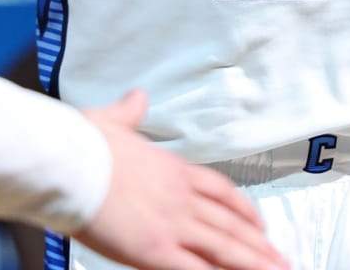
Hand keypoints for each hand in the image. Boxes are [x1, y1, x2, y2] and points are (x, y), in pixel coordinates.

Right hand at [73, 89, 288, 269]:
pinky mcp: (155, 249)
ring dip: (253, 264)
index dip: (245, 211)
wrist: (67, 161)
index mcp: (174, 169)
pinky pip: (197, 269)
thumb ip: (130, 113)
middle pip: (232, 224)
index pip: (222, 192)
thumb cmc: (83, 144)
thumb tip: (137, 97)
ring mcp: (172, 223)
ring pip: (224, 247)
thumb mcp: (112, 121)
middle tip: (282, 260)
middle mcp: (181, 196)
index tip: (260, 225)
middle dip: (259, 246)